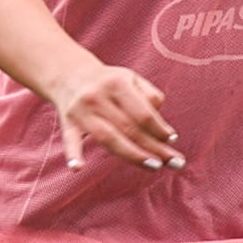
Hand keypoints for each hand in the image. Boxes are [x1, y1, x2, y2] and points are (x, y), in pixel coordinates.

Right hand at [49, 61, 181, 171]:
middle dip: (154, 148)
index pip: (142, 112)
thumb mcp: (132, 79)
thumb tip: (164, 129)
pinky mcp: (68, 123)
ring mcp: (81, 111)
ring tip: (154, 166)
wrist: (69, 74)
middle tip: (174, 162)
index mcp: (117, 83)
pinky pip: (70, 141)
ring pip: (108, 138)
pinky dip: (73, 154)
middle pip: (129, 128)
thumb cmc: (110, 82)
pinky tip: (77, 168)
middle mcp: (98, 96)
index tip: (172, 139)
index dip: (159, 128)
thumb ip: (151, 97)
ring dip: (132, 155)